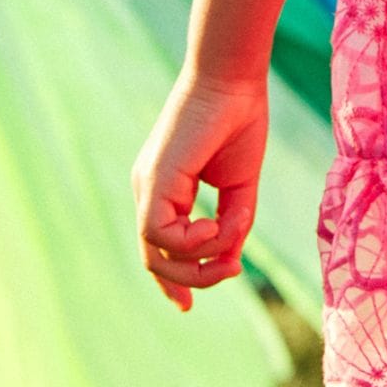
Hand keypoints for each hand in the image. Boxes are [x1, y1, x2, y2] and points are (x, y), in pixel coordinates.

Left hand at [132, 72, 268, 311]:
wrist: (234, 80)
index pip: (157, 249)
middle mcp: (149, 191)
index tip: (186, 306)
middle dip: (194, 279)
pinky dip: (193, 241)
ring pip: (155, 254)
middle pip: (154, 260)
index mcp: (165, 190)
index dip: (171, 282)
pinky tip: (217, 225)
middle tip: (232, 269)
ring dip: (197, 263)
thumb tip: (227, 259)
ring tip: (230, 250)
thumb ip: (232, 225)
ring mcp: (147, 187)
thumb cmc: (240, 121)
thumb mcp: (239, 187)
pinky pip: (161, 234)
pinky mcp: (154, 181)